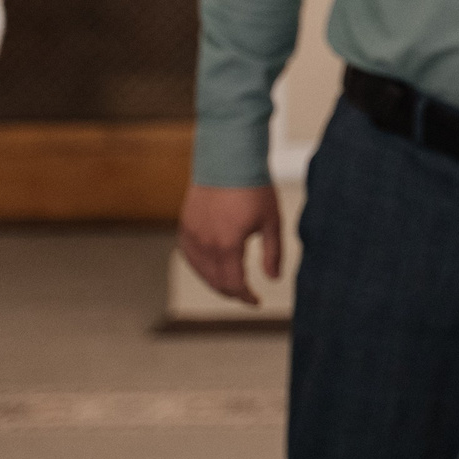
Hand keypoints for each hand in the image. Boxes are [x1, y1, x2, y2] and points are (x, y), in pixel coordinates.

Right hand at [177, 183, 284, 305]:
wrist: (229, 157)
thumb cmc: (254, 186)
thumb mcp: (272, 220)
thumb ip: (273, 252)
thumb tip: (273, 279)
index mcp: (228, 245)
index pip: (234, 284)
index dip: (246, 297)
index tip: (257, 301)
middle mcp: (206, 244)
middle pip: (215, 282)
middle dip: (232, 292)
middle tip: (246, 295)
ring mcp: (192, 235)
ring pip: (200, 271)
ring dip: (215, 282)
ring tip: (232, 284)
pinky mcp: (185, 226)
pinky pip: (189, 256)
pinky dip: (200, 267)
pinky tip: (212, 267)